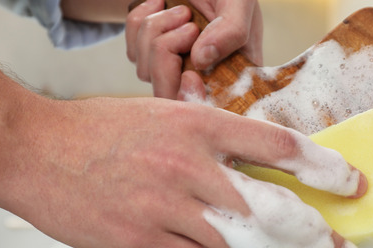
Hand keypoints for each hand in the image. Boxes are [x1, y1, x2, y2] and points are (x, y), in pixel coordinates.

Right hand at [12, 98, 364, 247]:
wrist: (34, 150)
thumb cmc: (98, 132)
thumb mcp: (165, 116)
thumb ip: (212, 140)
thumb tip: (260, 167)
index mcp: (200, 126)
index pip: (279, 145)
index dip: (323, 168)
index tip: (350, 184)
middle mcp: (191, 166)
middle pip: (273, 207)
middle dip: (317, 235)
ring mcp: (168, 206)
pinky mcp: (144, 241)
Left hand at [126, 0, 262, 98]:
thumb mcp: (240, 2)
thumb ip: (231, 30)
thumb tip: (202, 60)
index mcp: (234, 76)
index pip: (211, 111)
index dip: (193, 102)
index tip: (190, 74)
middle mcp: (203, 78)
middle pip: (169, 96)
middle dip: (168, 56)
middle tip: (189, 24)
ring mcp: (174, 69)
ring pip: (147, 71)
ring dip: (158, 30)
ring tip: (182, 10)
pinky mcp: (150, 55)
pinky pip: (133, 49)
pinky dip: (142, 20)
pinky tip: (160, 4)